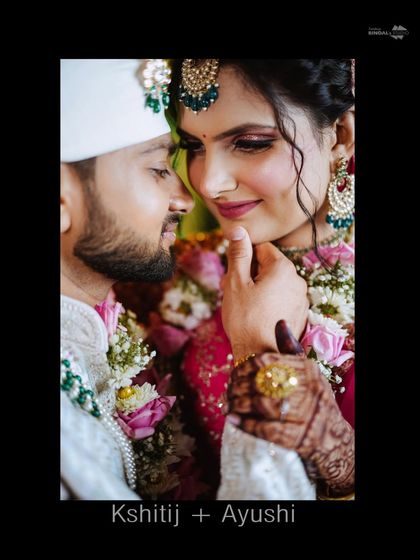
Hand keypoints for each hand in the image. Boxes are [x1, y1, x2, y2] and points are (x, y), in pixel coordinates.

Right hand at [222, 226, 308, 359]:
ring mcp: (301, 298)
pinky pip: (282, 299)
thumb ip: (239, 254)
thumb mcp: (236, 282)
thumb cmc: (245, 318)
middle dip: (251, 274)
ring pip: (275, 283)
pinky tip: (257, 316)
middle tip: (233, 292)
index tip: (233, 275)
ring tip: (244, 306)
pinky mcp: (301, 314)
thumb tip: (238, 230)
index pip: (261, 248)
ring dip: (259, 289)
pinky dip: (269, 302)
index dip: (244, 259)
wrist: (261, 355)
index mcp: (283, 268)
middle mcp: (297, 280)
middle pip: (269, 266)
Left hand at [227, 352, 353, 496]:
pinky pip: (264, 428)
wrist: (331, 433)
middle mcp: (305, 390)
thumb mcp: (308, 370)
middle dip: (238, 386)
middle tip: (228, 389)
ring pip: (260, 404)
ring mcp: (301, 415)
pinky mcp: (294, 437)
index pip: (267, 362)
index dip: (245, 367)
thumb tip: (280, 322)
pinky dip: (245, 424)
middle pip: (261, 383)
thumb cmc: (314, 396)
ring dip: (238, 403)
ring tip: (227, 403)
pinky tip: (232, 419)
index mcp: (306, 371)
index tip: (235, 372)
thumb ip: (290, 349)